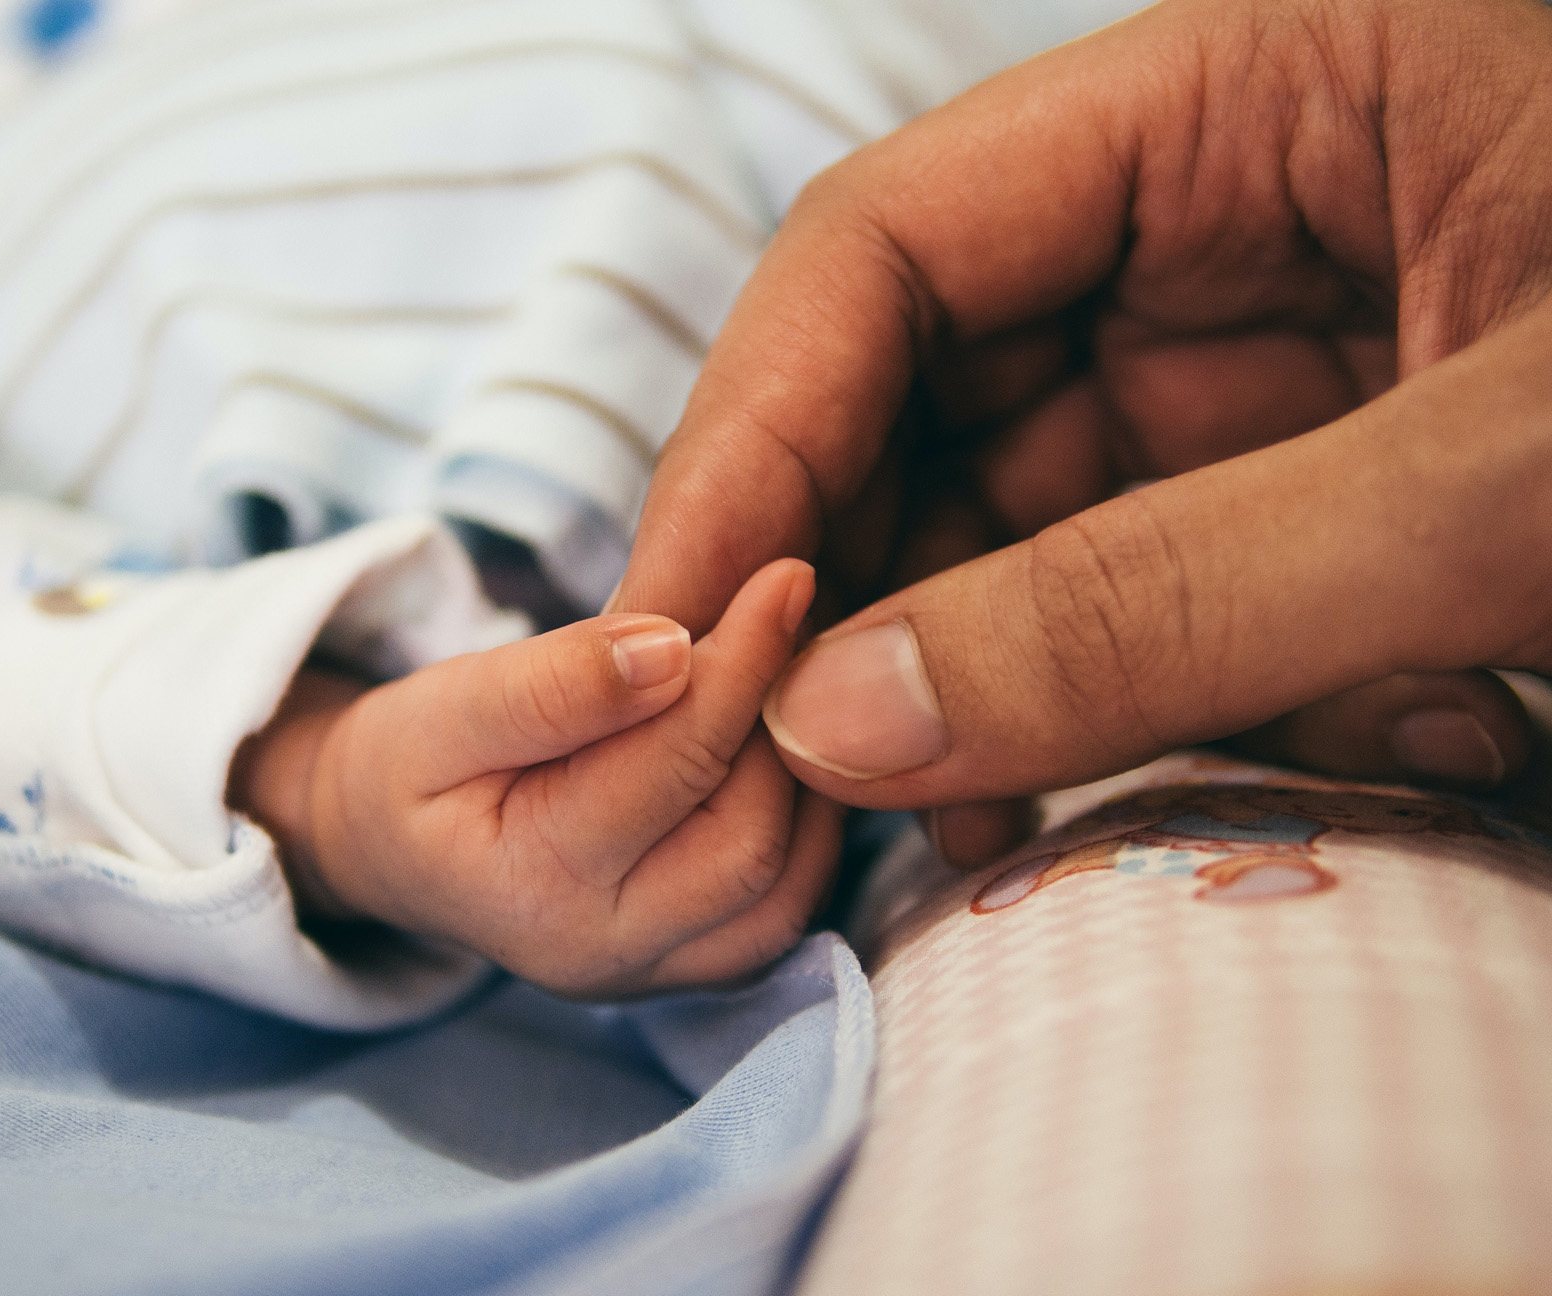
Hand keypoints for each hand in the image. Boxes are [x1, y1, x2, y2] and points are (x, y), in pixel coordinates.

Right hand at [231, 560, 842, 997]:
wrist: (392, 846)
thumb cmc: (412, 765)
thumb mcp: (445, 707)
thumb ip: (551, 683)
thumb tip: (674, 650)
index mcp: (532, 885)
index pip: (673, 764)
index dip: (741, 662)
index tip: (784, 576)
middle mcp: (602, 953)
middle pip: (748, 838)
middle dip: (780, 723)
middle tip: (791, 624)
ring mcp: (652, 975)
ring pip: (786, 884)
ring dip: (805, 775)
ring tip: (785, 679)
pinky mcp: (690, 969)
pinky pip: (786, 908)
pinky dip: (806, 825)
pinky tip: (781, 747)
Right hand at [611, 0, 1551, 859]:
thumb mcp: (1502, 490)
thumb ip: (1169, 605)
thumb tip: (838, 725)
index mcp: (1249, 95)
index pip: (888, 244)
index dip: (752, 439)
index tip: (673, 624)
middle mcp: (1222, 219)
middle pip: (926, 396)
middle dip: (857, 594)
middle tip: (798, 776)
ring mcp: (1266, 359)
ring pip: (1024, 524)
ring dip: (986, 689)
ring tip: (967, 836)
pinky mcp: (1318, 487)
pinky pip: (1148, 597)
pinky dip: (1126, 710)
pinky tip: (1133, 799)